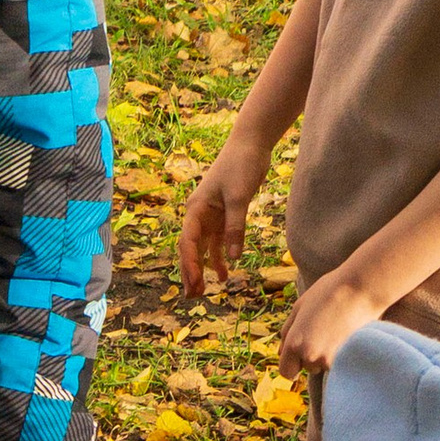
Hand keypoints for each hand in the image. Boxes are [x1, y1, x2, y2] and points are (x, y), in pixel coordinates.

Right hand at [177, 138, 267, 296]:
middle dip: (191, 272)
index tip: (195, 283)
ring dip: (204, 269)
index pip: (188, 243)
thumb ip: (236, 227)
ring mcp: (211, 216)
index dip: (189, 265)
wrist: (251, 143)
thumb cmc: (241, 165)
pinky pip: (219, 242)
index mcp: (196, 209)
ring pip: (204, 249)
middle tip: (192, 296)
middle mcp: (199, 215)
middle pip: (191, 250)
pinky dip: (221, 257)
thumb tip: (235, 257)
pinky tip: (226, 272)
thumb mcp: (239, 197)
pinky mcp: (224, 215)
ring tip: (205, 291)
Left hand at [278, 270, 381, 377]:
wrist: (362, 287)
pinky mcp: (348, 359)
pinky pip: (340, 364)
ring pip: (324, 366)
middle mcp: (310, 355)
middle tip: (326, 331)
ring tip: (338, 331)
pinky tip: (347, 336)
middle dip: (313, 355)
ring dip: (328, 355)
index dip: (293, 363)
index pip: (286, 372)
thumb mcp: (299, 306)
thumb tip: (281, 352)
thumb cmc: (330, 291)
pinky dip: (343, 354)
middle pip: (308, 368)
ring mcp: (330, 359)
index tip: (302, 353)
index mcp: (294, 343)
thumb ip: (287, 331)